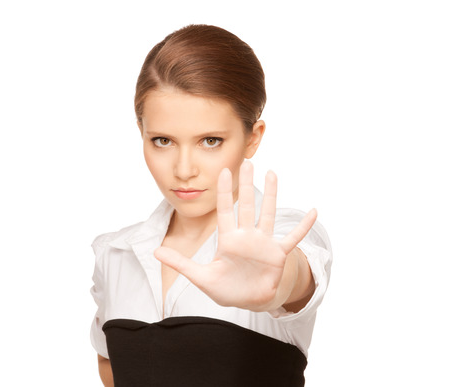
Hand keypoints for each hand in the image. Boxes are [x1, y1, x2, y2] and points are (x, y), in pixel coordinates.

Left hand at [154, 160, 316, 311]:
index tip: (225, 170)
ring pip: (268, 214)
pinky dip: (302, 227)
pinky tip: (312, 211)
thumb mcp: (201, 277)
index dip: (225, 191)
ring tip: (273, 174)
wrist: (248, 301)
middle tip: (248, 161)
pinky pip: (292, 238)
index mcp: (228, 240)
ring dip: (272, 196)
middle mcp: (246, 236)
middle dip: (247, 184)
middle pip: (247, 206)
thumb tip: (156, 251)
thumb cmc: (226, 288)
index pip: (225, 210)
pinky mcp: (278, 254)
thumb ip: (181, 264)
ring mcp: (263, 243)